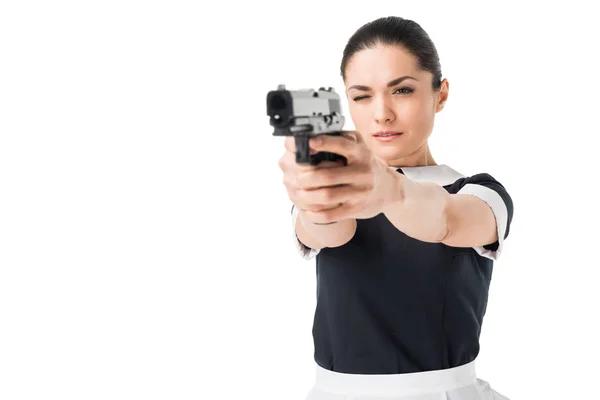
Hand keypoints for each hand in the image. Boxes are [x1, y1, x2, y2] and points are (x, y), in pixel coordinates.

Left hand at [278, 132, 395, 223]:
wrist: (388, 190)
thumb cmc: (365, 165)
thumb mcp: (360, 148)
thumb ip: (342, 140)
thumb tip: (314, 134)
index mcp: (361, 153)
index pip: (342, 145)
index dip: (324, 143)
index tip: (308, 142)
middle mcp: (363, 172)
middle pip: (327, 175)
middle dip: (306, 177)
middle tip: (294, 176)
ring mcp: (360, 192)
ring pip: (327, 196)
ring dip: (307, 196)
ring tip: (296, 193)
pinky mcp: (356, 209)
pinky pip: (331, 214)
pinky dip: (314, 213)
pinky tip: (306, 209)